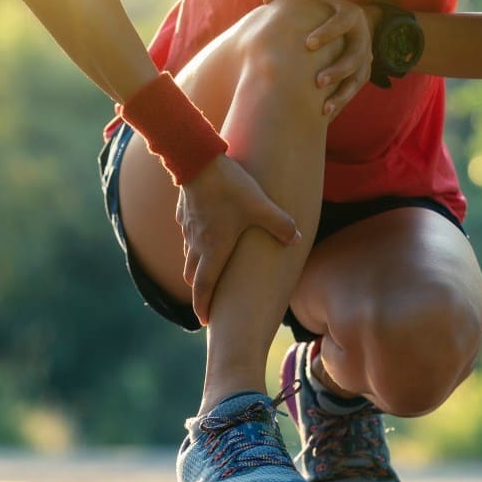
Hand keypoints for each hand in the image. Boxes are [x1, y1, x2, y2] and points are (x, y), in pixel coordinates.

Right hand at [176, 154, 301, 324]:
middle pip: (193, 276)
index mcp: (214, 249)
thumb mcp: (260, 206)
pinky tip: (206, 234)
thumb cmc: (229, 187)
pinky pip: (188, 235)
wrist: (196, 159)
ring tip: (209, 270)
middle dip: (200, 291)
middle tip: (209, 300)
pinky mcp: (184, 213)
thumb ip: (280, 224)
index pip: (204, 288)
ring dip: (197, 267)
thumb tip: (297, 239)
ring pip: (189, 256)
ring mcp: (188, 229)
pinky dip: (195, 243)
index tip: (205, 321)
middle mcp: (197, 244)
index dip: (203, 307)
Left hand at [262, 0, 378, 114]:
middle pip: (356, 55)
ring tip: (324, 108)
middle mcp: (362, 37)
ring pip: (357, 79)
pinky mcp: (362, 74)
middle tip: (318, 82)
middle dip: (338, 69)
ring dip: (342, 94)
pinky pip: (353, 92)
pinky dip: (339, 104)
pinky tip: (324, 118)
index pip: (342, 22)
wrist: (355, 22)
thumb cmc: (325, 8)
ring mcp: (365, 58)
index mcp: (350, 15)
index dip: (327, 32)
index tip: (308, 44)